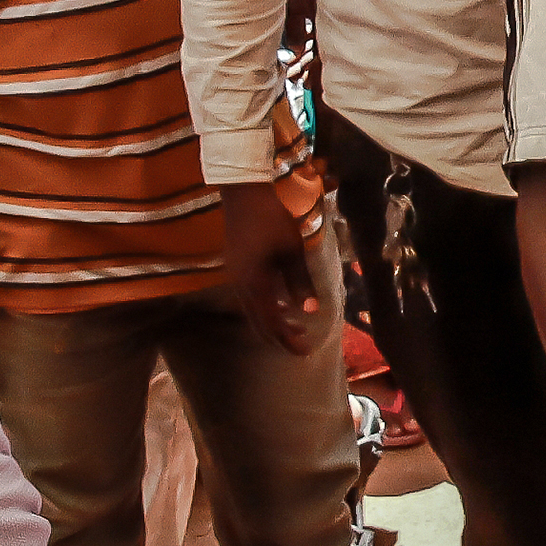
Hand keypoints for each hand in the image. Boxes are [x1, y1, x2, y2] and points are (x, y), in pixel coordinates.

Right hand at [222, 182, 329, 355]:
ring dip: (274, 322)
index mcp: (255, 285)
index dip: (288, 341)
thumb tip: (310, 311)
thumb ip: (300, 282)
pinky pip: (250, 298)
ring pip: (253, 311)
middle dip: (281, 337)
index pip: (272, 324)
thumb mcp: (292, 250)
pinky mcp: (236, 268)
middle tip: (303, 345)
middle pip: (259, 323)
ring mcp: (235, 277)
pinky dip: (267, 307)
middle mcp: (241, 286)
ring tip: (297, 326)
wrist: (243, 194)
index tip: (305, 351)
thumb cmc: (272, 219)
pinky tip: (281, 302)